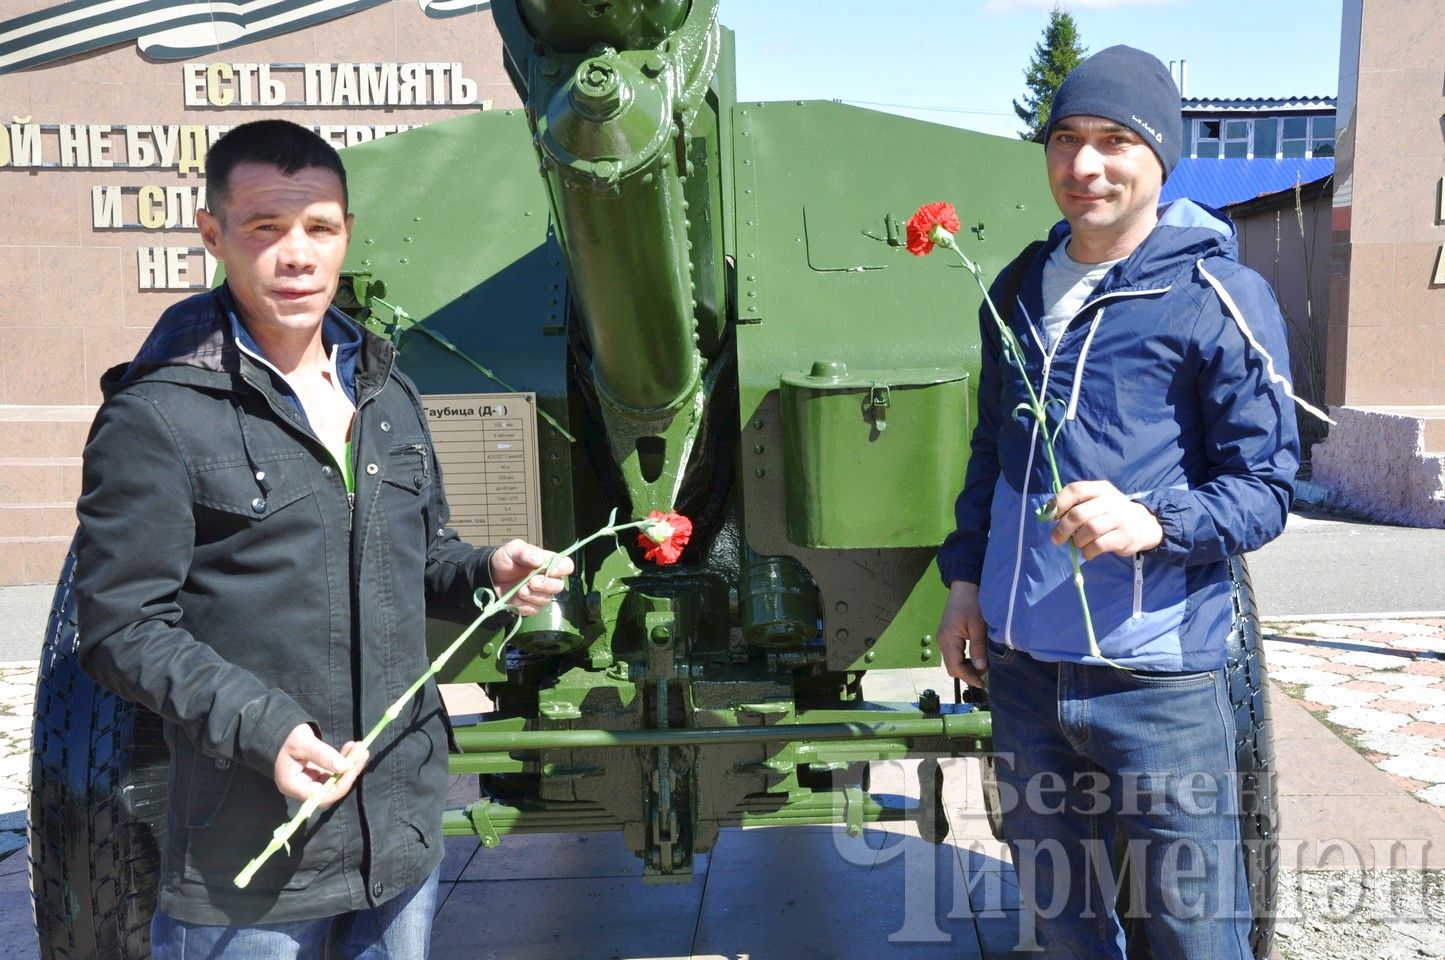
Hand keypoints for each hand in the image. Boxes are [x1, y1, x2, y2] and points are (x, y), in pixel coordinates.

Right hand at [273, 723, 367, 806]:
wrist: (278, 732)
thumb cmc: (286, 737)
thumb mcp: (303, 742)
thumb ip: (322, 755)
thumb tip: (345, 766)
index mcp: (293, 785)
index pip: (321, 796)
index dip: (340, 785)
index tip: (354, 766)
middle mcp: (302, 788)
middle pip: (331, 790)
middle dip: (349, 773)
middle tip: (362, 753)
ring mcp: (311, 782)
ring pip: (335, 780)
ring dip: (349, 765)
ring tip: (359, 747)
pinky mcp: (317, 774)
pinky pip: (334, 772)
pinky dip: (344, 761)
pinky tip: (352, 747)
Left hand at [488, 539, 574, 616]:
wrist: (490, 576)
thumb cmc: (505, 560)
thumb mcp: (513, 550)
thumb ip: (526, 552)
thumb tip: (539, 560)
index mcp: (547, 563)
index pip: (566, 566)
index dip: (562, 569)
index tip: (550, 571)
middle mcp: (548, 579)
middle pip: (559, 585)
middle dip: (545, 585)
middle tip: (531, 582)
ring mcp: (540, 594)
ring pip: (546, 599)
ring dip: (533, 596)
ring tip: (519, 591)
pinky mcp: (531, 606)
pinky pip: (533, 609)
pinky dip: (523, 605)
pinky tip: (514, 599)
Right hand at [938, 581, 988, 687]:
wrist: (964, 586)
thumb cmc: (972, 603)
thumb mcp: (978, 626)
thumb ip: (978, 647)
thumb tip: (980, 669)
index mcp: (948, 640)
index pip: (955, 667)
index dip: (968, 677)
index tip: (982, 683)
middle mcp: (943, 641)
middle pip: (952, 667)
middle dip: (967, 673)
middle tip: (985, 675)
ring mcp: (945, 638)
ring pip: (953, 661)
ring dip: (967, 667)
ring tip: (983, 665)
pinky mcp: (949, 636)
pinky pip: (955, 654)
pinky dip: (965, 659)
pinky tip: (977, 657)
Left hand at [1048, 480, 1163, 559]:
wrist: (1144, 525)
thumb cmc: (1111, 513)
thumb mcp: (1097, 502)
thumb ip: (1076, 505)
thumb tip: (1049, 514)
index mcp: (1100, 489)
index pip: (1075, 490)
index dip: (1059, 503)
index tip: (1051, 517)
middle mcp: (1111, 500)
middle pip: (1079, 514)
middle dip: (1062, 529)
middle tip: (1056, 539)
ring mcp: (1119, 518)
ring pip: (1089, 530)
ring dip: (1077, 541)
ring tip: (1077, 544)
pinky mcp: (1124, 536)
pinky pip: (1099, 545)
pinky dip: (1088, 551)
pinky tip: (1087, 552)